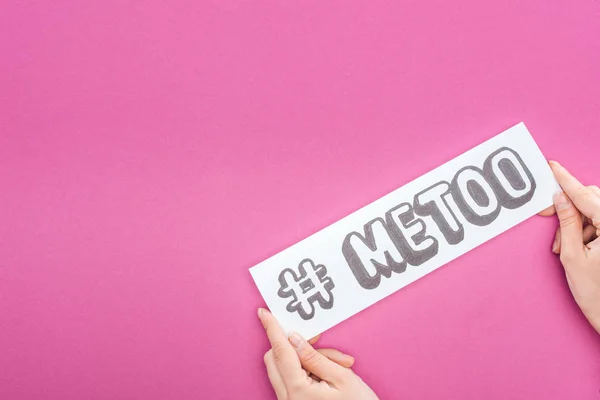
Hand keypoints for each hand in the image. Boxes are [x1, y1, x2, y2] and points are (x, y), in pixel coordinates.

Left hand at [258, 308, 378, 399]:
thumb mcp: (342, 377)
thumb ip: (315, 356)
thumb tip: (294, 339)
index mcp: (298, 391)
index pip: (280, 352)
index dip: (272, 329)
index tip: (264, 312)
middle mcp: (288, 399)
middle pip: (275, 359)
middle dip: (293, 344)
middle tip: (319, 339)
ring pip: (284, 368)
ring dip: (305, 359)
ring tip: (338, 364)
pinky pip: (292, 379)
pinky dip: (306, 370)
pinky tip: (330, 372)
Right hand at [540, 161, 599, 332]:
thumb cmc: (597, 293)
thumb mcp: (572, 256)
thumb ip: (566, 223)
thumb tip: (559, 199)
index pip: (585, 196)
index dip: (566, 180)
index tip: (553, 167)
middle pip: (593, 199)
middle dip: (569, 207)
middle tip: (548, 216)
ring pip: (595, 211)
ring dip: (576, 223)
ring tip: (562, 246)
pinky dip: (585, 230)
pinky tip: (575, 248)